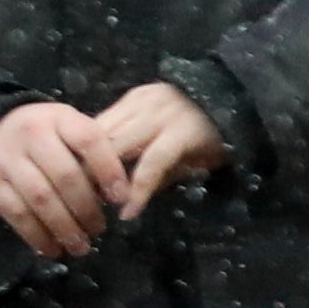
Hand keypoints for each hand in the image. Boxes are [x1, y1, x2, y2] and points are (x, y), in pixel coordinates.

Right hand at [0, 99, 126, 262]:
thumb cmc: (38, 136)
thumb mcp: (63, 129)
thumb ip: (89, 152)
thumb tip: (120, 192)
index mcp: (58, 118)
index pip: (89, 140)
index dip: (109, 170)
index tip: (122, 198)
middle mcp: (31, 135)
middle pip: (66, 176)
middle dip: (87, 208)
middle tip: (99, 229)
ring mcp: (6, 159)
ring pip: (42, 199)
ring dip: (65, 228)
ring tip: (80, 246)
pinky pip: (18, 215)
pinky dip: (38, 236)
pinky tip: (52, 249)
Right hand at [89, 79, 232, 219]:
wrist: (221, 96)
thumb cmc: (213, 138)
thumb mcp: (200, 163)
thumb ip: (164, 178)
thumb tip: (130, 201)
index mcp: (184, 129)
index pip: (153, 162)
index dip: (137, 189)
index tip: (125, 213)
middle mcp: (160, 110)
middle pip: (119, 143)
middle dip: (103, 173)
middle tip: (94, 198)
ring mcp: (144, 98)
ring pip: (106, 129)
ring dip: (93, 156)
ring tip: (87, 181)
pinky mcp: (133, 93)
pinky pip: (106, 117)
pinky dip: (97, 139)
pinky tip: (91, 157)